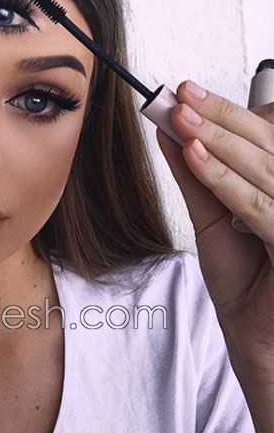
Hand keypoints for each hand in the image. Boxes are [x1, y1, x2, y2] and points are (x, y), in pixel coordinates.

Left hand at [156, 80, 273, 381]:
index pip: (265, 136)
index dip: (228, 113)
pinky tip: (195, 155)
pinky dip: (223, 179)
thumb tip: (169, 132)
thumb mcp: (214, 218)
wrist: (258, 338)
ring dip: (219, 140)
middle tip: (182, 95)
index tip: (186, 94)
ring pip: (264, 169)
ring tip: (182, 117)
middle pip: (267, 144)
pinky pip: (260, 205)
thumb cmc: (244, 279)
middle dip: (222, 117)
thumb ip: (197, 176)